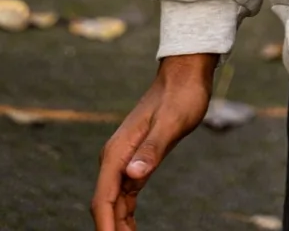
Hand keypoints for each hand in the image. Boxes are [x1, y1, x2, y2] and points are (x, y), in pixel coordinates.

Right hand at [92, 52, 217, 228]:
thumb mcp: (171, 123)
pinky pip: (125, 196)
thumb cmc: (181, 95)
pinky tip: (130, 230)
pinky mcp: (136, 161)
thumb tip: (132, 176)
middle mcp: (115, 158)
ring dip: (117, 227)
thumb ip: (152, 149)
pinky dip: (125, 216)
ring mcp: (124, 161)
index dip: (106, 228)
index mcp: (118, 152)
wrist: (184, 74)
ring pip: (114, 204)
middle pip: (105, 206)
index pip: (104, 200)